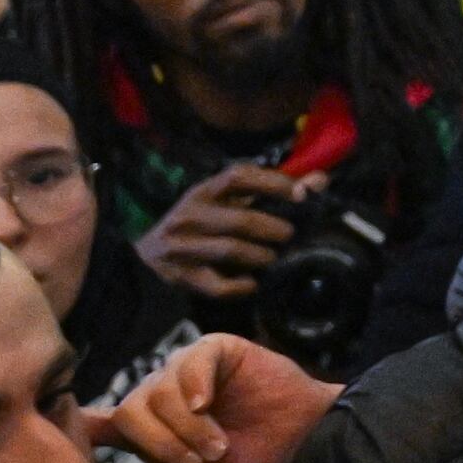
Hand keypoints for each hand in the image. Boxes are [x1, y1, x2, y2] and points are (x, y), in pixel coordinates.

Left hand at [94, 333, 345, 462]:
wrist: (300, 447)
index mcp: (145, 429)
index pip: (95, 423)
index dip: (76, 428)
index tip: (63, 442)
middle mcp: (158, 396)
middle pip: (128, 412)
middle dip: (161, 443)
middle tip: (197, 462)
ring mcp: (184, 371)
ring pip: (158, 392)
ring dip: (188, 427)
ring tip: (219, 444)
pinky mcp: (214, 349)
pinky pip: (189, 361)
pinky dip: (195, 384)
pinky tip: (208, 402)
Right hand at [137, 162, 308, 298]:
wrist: (143, 263)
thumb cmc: (195, 226)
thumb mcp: (222, 203)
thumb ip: (266, 192)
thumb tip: (319, 180)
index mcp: (202, 192)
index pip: (237, 177)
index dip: (272, 182)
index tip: (300, 193)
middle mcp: (190, 216)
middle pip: (239, 220)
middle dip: (271, 228)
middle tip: (289, 234)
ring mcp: (183, 248)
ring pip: (230, 250)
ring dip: (260, 255)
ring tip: (272, 257)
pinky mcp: (182, 277)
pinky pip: (217, 285)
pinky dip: (240, 286)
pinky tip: (252, 283)